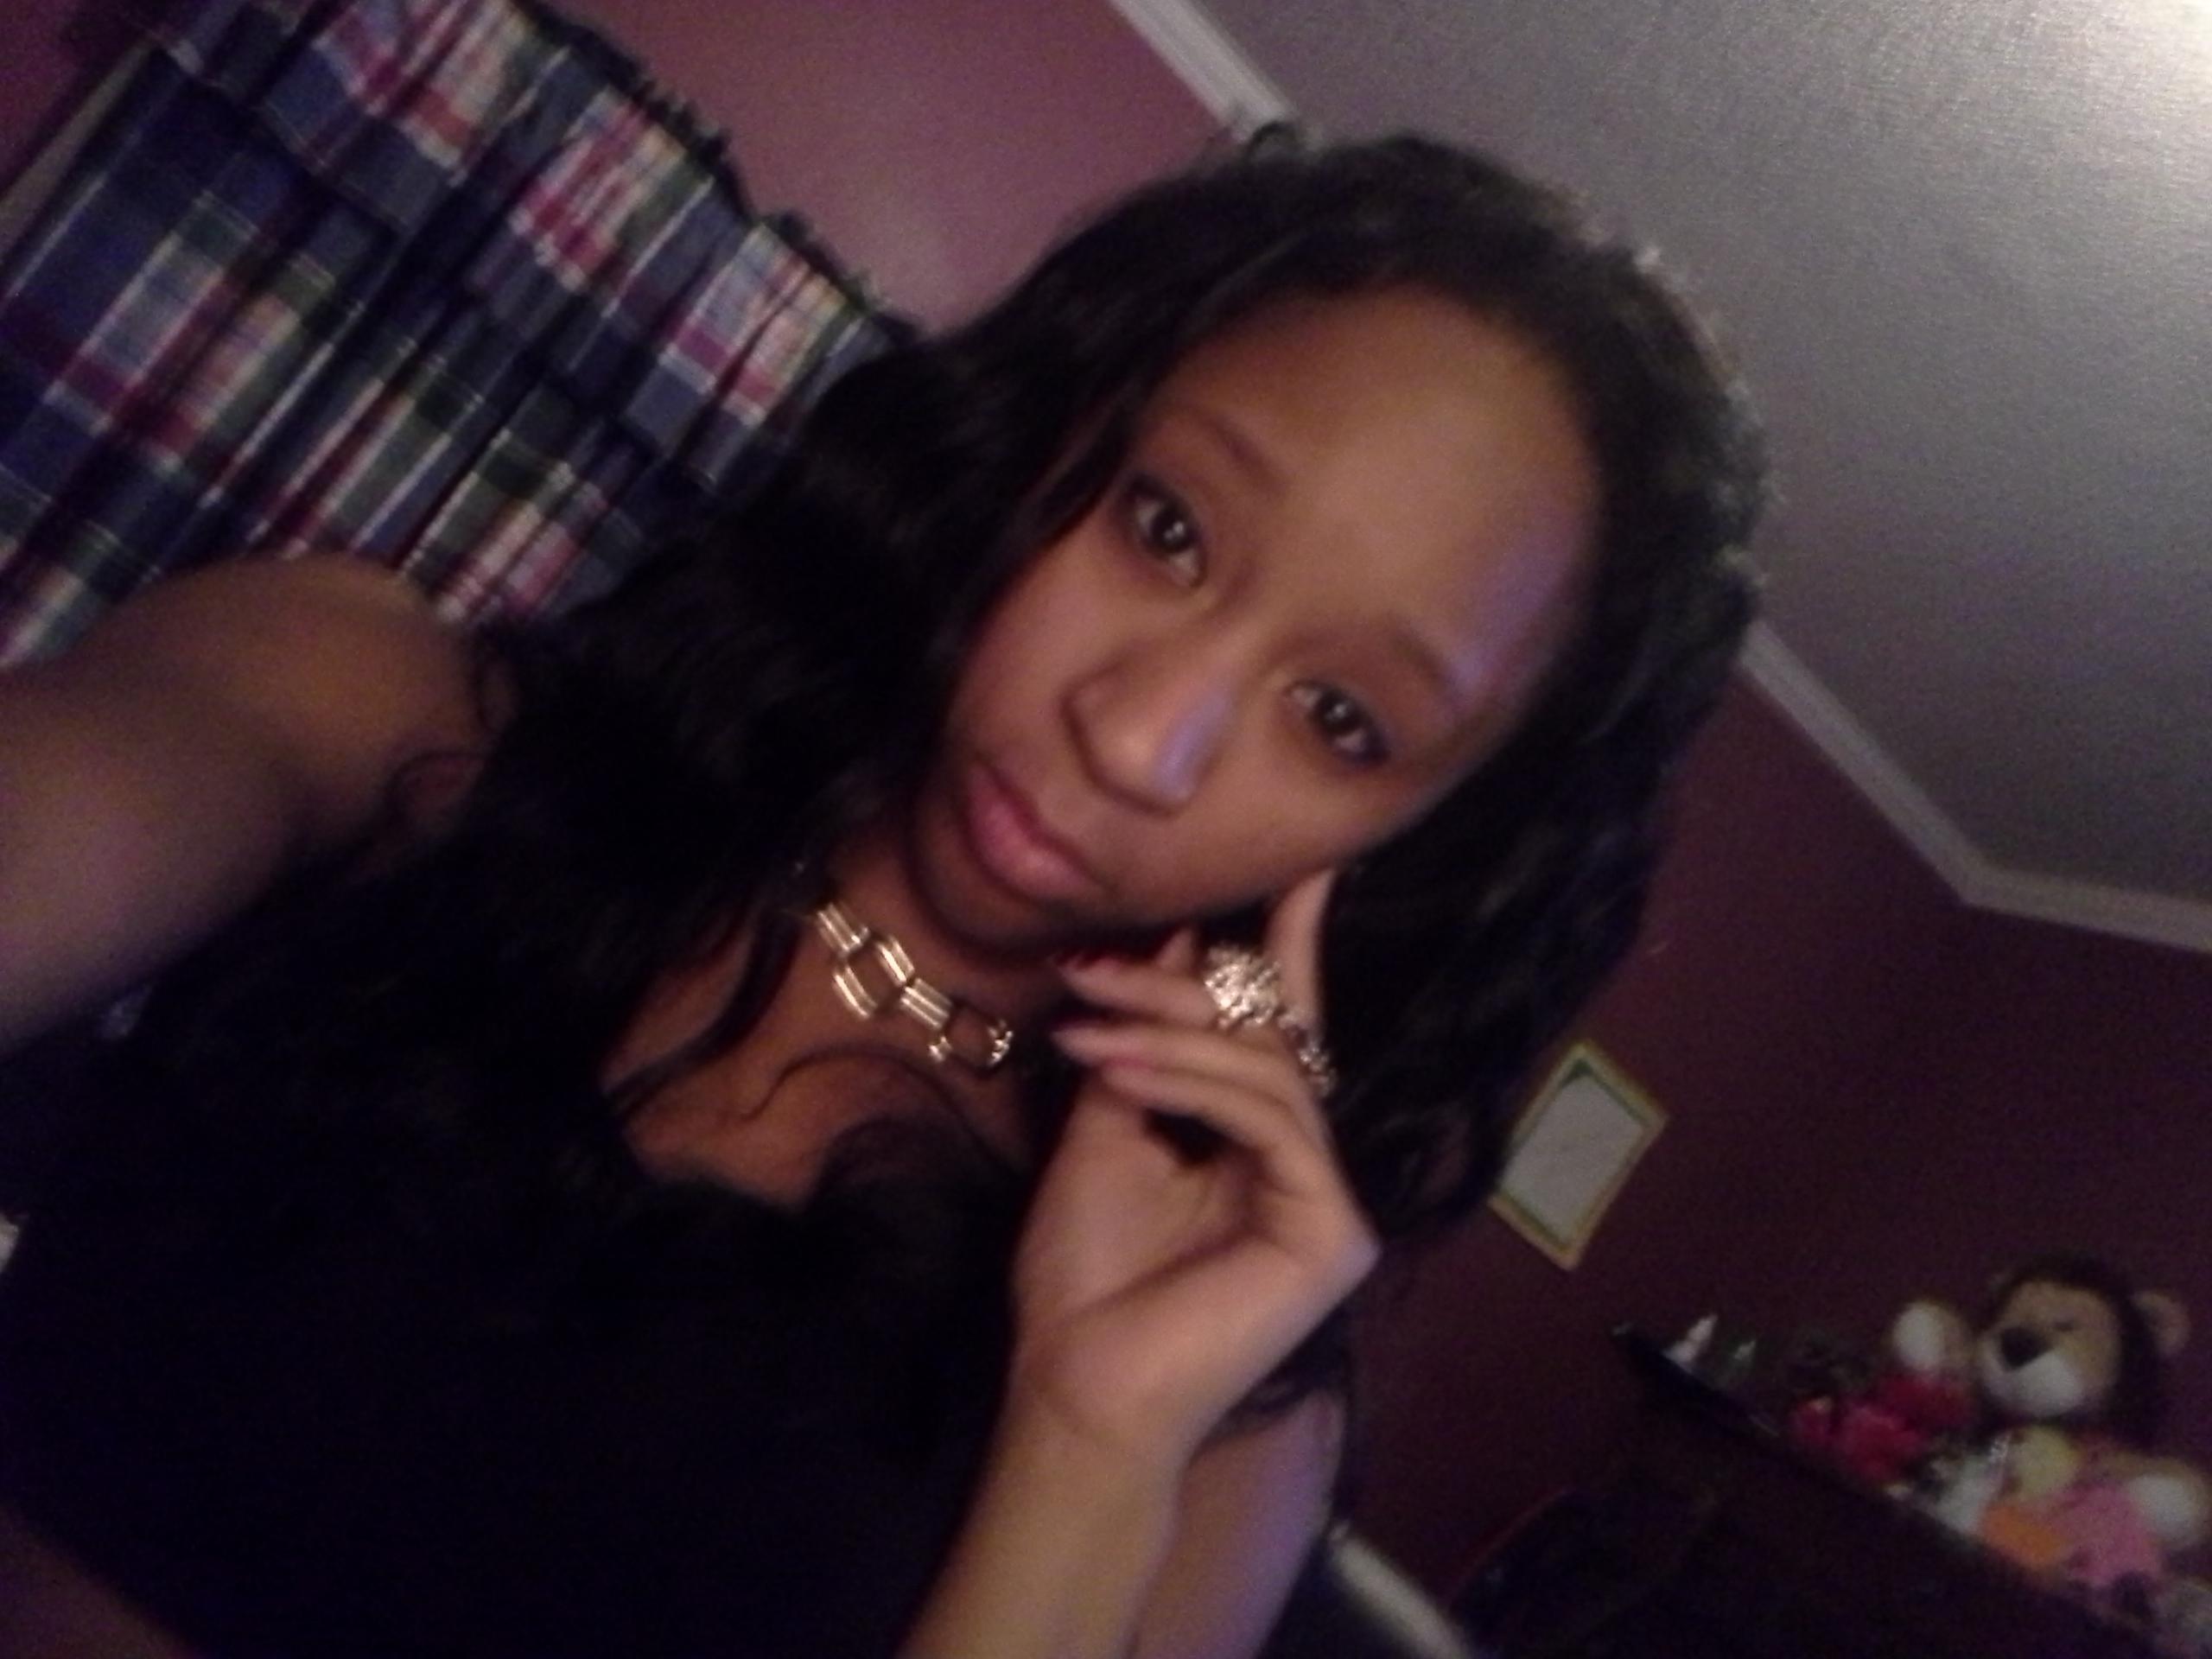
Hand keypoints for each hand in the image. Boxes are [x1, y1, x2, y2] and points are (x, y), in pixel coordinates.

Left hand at [1005, 870, 1376, 1472]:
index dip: (1292, 951)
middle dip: (1182, 994)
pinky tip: (1122, 1073)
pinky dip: (1193, 1084)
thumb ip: (1148, 1051)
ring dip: (1170, 1037)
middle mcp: (1306, 1170)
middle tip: (1093, 974)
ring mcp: (1328, 1204)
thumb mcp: (1107, 1131)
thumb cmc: (1083, 1276)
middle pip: (1271, 1042)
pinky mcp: (1333, 1232)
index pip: (1281, 1035)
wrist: (1073, 1384)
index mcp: (1259, 1149)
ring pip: (1269, 1072)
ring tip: (1088, 1030)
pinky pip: (1273, 1121)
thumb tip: (1185, 950)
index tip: (1304, 868)